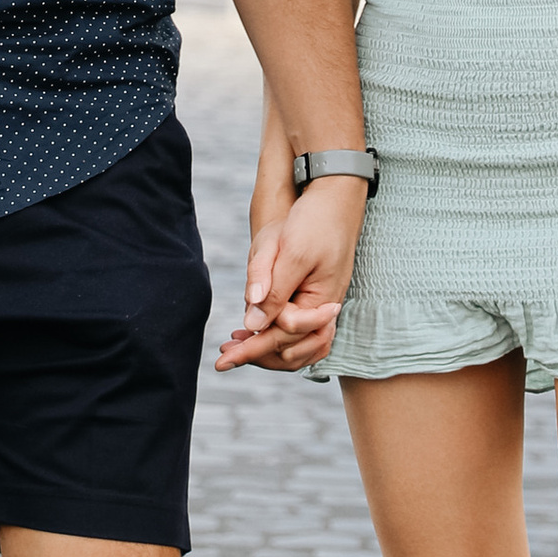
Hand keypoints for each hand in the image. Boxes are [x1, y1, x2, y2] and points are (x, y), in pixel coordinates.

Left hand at [217, 172, 364, 374]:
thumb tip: (252, 323)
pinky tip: (251, 328)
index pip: (283, 337)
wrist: (333, 198)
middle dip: (257, 354)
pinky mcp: (313, 297)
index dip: (251, 349)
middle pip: (290, 349)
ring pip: (294, 344)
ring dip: (264, 349)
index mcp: (322, 303)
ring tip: (234, 344)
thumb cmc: (313, 221)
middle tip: (224, 356)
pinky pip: (296, 329)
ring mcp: (320, 305)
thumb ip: (274, 290)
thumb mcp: (290, 253)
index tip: (223, 358)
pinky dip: (273, 334)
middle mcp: (325, 310)